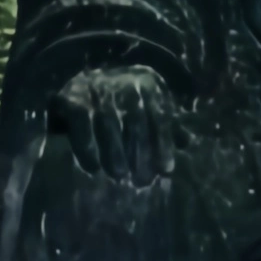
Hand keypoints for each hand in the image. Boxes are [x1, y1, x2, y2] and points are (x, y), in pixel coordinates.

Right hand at [49, 65, 178, 184]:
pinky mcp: (74, 99)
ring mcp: (98, 90)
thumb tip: (187, 143)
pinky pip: (82, 126)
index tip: (166, 170)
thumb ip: (166, 123)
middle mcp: (125, 84)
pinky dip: (87, 147)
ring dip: (114, 152)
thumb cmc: (123, 100)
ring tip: (119, 176)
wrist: (82, 79)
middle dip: (141, 153)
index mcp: (148, 85)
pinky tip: (93, 168)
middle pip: (136, 122)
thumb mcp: (147, 105)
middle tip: (142, 181)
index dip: (164, 144)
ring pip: (109, 124)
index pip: (159, 116)